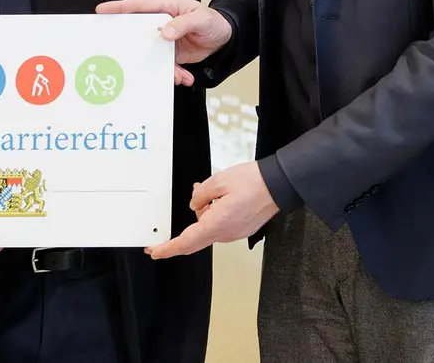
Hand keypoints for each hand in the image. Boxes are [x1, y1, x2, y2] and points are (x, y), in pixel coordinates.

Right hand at [95, 0, 232, 85]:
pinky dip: (173, 74)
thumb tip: (164, 33)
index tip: (102, 10)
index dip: (119, 8)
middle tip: (124, 55)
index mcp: (166, 8)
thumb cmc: (214, 22)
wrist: (226, 40)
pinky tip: (184, 77)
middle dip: (133, 46)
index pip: (139, 6)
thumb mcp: (202, 19)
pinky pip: (164, 66)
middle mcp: (162, 23)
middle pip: (138, 32)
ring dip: (159, 67)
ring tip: (176, 74)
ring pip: (151, 54)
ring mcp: (165, 41)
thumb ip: (183, 24)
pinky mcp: (171, 55)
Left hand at [146, 162, 277, 258]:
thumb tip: (195, 204)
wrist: (278, 185)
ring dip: (200, 215)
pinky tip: (215, 199)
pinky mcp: (241, 229)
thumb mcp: (218, 181)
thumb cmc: (252, 182)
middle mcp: (225, 233)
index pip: (186, 242)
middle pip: (194, 239)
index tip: (154, 252)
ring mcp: (234, 233)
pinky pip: (219, 226)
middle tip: (160, 238)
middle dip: (177, 238)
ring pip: (207, 229)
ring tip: (203, 191)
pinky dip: (211, 215)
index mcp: (216, 224)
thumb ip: (201, 195)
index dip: (168, 249)